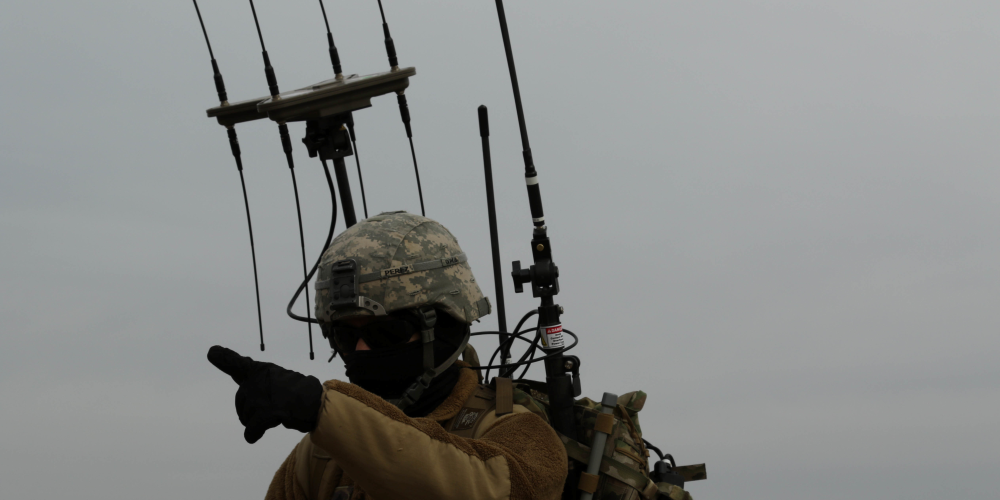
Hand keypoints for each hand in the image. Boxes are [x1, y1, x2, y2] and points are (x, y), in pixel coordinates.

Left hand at [207, 346, 323, 442]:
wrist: (317, 403)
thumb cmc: (298, 392)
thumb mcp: (276, 379)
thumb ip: (256, 381)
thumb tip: (243, 386)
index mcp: (261, 370)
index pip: (237, 364)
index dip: (224, 358)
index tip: (212, 352)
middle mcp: (259, 379)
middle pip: (241, 401)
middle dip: (251, 410)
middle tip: (273, 408)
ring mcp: (262, 395)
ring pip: (246, 417)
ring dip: (258, 421)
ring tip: (278, 413)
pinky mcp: (267, 411)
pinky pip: (251, 429)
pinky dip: (253, 434)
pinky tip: (256, 435)